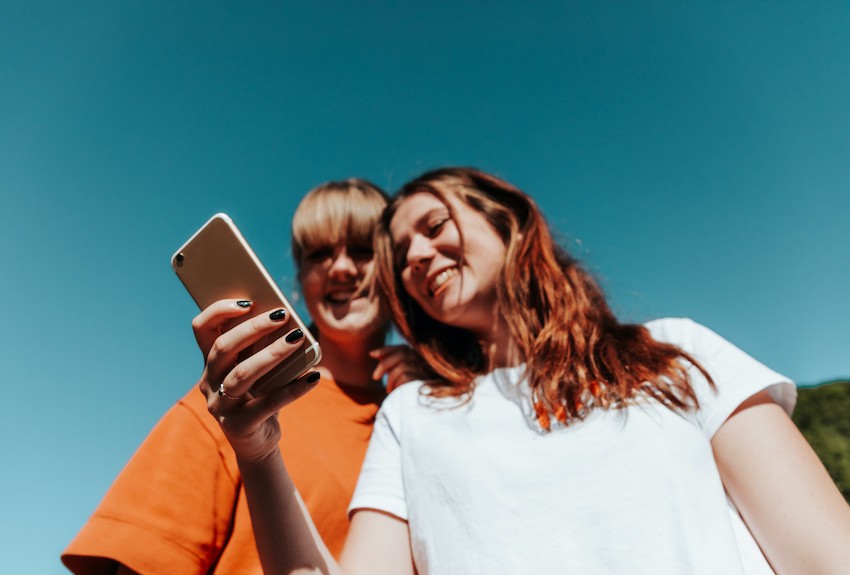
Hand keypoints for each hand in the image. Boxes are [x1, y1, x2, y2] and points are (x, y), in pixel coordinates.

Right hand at [193, 299, 319, 462]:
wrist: (258, 442)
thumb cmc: (260, 395)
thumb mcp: (257, 368)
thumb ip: (262, 346)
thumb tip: (287, 319)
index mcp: (211, 362)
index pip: (202, 328)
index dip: (219, 311)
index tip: (248, 301)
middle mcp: (209, 382)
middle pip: (223, 348)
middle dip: (253, 327)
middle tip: (282, 315)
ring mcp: (220, 405)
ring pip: (242, 374)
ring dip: (272, 353)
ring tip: (297, 338)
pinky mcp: (238, 426)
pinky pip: (268, 404)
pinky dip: (293, 389)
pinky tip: (313, 376)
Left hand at [370, 344, 431, 392]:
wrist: (418, 408)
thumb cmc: (406, 391)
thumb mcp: (397, 375)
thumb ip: (389, 364)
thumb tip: (373, 354)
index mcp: (417, 358)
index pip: (402, 348)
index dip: (386, 350)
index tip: (372, 355)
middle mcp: (423, 362)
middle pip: (401, 354)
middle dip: (384, 364)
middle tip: (375, 377)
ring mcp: (424, 372)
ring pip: (403, 366)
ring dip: (391, 378)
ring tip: (388, 388)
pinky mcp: (423, 382)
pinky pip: (405, 377)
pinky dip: (396, 384)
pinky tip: (394, 391)